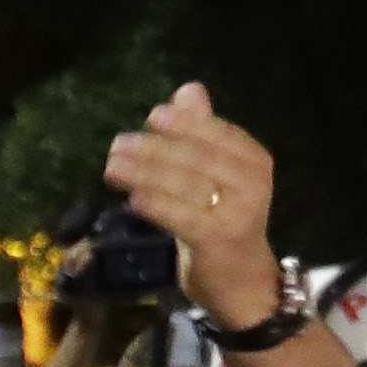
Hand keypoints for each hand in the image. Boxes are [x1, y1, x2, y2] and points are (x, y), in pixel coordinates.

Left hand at [103, 81, 285, 328]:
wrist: (239, 277)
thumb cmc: (222, 218)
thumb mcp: (216, 173)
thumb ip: (202, 132)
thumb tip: (188, 89)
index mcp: (254, 159)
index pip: (216, 131)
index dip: (184, 123)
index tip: (152, 118)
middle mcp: (253, 182)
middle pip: (196, 156)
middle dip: (153, 148)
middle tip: (117, 145)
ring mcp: (238, 211)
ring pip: (184, 183)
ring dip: (143, 173)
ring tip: (112, 167)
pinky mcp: (218, 238)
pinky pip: (180, 215)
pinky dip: (155, 204)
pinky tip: (131, 199)